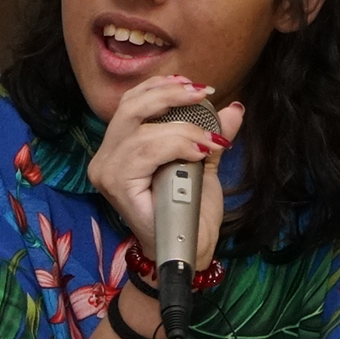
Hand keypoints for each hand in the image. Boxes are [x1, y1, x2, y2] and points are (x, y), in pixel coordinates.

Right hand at [84, 73, 239, 273]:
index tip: (197, 87)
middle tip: (202, 94)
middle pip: (130, 107)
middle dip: (169, 95)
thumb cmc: (188, 212)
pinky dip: (176, 145)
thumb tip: (233, 108)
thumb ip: (210, 135)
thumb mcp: (202, 165)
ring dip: (182, 129)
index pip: (131, 103)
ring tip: (210, 139)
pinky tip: (200, 150)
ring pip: (141, 131)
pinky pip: (146, 152)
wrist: (188, 250)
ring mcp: (108, 173)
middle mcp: (106, 157)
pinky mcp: (118, 187)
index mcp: (120, 148)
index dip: (161, 88)